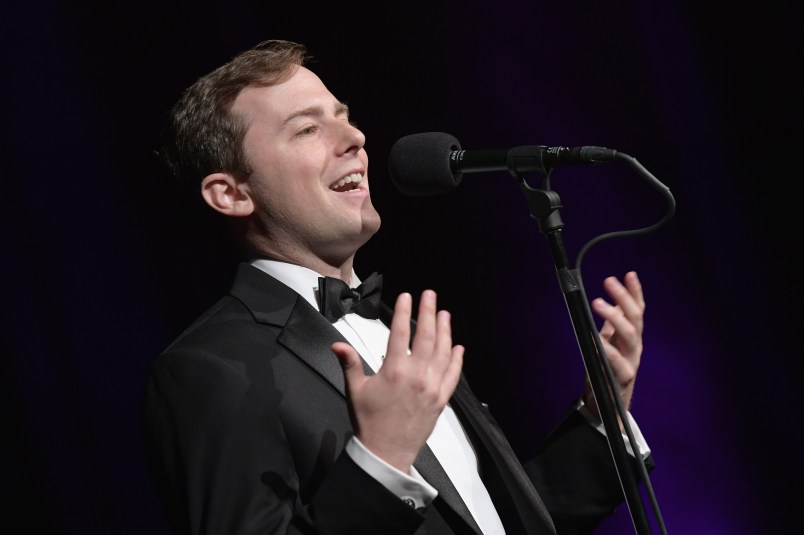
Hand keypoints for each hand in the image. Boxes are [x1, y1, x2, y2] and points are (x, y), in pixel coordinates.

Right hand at [331, 290, 463, 473]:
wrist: (386, 452)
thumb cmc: (368, 420)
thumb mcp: (355, 390)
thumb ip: (349, 363)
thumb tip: (336, 343)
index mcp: (394, 370)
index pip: (400, 332)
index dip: (403, 312)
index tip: (406, 296)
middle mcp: (416, 375)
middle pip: (426, 336)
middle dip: (428, 312)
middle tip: (430, 295)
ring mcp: (432, 387)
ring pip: (443, 352)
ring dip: (445, 330)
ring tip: (445, 314)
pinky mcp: (441, 399)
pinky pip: (453, 375)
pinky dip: (456, 360)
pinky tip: (458, 347)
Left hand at [584, 271, 644, 420]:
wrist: (607, 405)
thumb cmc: (606, 372)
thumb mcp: (607, 344)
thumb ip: (610, 327)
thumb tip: (608, 305)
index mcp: (631, 337)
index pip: (637, 310)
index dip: (635, 292)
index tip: (629, 274)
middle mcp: (634, 346)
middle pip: (635, 318)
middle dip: (624, 297)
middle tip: (609, 281)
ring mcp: (631, 361)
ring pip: (629, 335)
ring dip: (614, 316)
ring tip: (598, 302)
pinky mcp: (623, 377)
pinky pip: (617, 361)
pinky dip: (608, 349)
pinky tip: (598, 339)